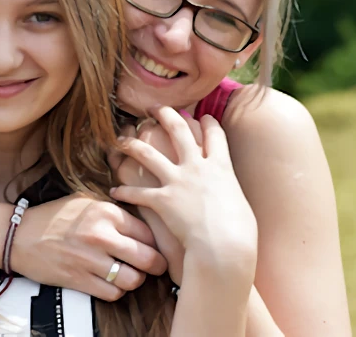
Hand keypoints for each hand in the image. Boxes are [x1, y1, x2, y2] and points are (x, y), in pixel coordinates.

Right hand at [11, 193, 167, 300]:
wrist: (20, 236)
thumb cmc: (54, 217)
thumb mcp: (86, 200)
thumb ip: (114, 209)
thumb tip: (143, 219)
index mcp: (106, 212)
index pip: (148, 232)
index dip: (155, 242)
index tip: (156, 246)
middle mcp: (101, 235)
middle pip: (148, 258)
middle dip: (156, 265)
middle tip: (157, 266)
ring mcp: (90, 260)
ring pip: (133, 280)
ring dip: (136, 280)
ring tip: (132, 274)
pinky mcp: (79, 280)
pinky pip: (113, 293)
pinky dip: (117, 291)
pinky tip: (112, 282)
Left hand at [111, 107, 257, 282]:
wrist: (225, 248)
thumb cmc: (241, 234)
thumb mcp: (241, 204)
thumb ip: (231, 192)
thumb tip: (230, 195)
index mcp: (222, 166)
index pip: (214, 134)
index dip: (207, 122)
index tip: (200, 116)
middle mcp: (198, 167)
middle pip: (178, 131)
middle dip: (165, 114)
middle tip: (153, 108)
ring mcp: (178, 181)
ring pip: (148, 154)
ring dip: (132, 145)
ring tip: (121, 140)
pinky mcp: (163, 200)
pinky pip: (138, 192)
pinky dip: (124, 192)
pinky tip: (114, 191)